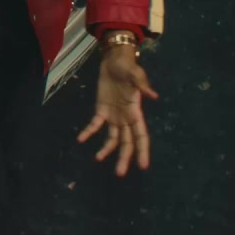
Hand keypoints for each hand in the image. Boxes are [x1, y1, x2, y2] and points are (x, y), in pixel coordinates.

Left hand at [76, 44, 158, 175]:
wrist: (114, 60)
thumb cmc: (127, 66)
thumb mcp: (135, 73)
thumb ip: (142, 84)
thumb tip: (153, 96)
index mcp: (136, 111)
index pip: (141, 135)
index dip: (142, 151)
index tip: (143, 167)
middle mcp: (126, 118)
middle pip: (126, 142)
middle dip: (124, 158)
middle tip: (120, 174)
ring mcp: (114, 115)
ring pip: (112, 138)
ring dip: (106, 150)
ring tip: (98, 159)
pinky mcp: (101, 110)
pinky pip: (95, 124)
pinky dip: (88, 132)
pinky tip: (81, 139)